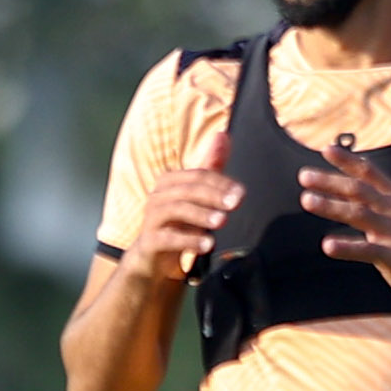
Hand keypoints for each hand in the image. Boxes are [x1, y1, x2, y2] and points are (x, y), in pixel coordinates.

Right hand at [124, 161, 241, 281]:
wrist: (153, 256)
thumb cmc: (178, 222)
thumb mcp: (196, 195)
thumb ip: (210, 167)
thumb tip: (223, 135)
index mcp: (170, 182)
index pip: (198, 176)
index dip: (221, 182)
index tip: (241, 194)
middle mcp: (158, 196)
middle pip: (188, 190)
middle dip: (214, 195)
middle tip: (236, 204)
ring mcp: (151, 218)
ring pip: (176, 209)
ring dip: (201, 214)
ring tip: (222, 221)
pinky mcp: (149, 241)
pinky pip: (168, 238)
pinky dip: (189, 240)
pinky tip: (207, 244)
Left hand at [299, 149, 390, 306]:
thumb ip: (370, 198)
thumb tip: (346, 177)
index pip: (369, 172)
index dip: (348, 160)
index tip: (326, 149)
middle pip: (359, 189)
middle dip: (330, 181)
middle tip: (304, 176)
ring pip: (360, 214)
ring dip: (331, 206)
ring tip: (307, 200)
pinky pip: (367, 251)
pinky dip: (346, 247)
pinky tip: (327, 245)